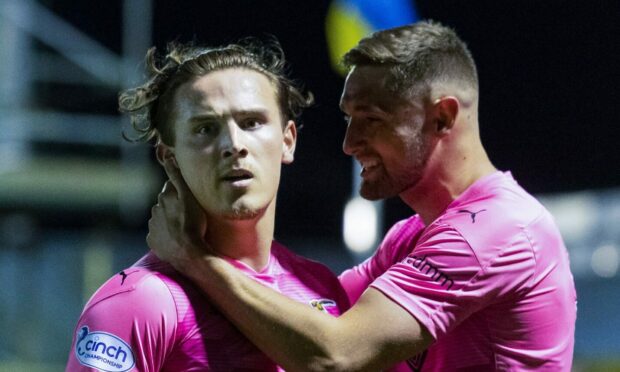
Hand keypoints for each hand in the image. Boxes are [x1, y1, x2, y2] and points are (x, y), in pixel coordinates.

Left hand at [147, 157, 208, 271]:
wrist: (189, 253)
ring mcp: (153, 227)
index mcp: (164, 197)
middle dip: (174, 207)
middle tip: (189, 215)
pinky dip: (166, 235)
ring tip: (184, 228)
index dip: (181, 193)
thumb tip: (167, 157)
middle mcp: (155, 210)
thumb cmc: (193, 224)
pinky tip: (176, 238)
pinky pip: (159, 234)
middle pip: (165, 204)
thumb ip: (177, 177)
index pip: (171, 189)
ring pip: (161, 219)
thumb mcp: (189, 197)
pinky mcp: (153, 242)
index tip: (190, 199)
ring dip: (170, 221)